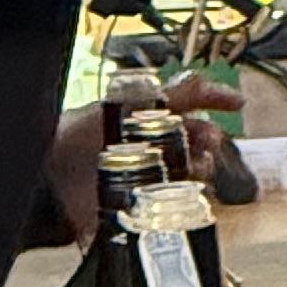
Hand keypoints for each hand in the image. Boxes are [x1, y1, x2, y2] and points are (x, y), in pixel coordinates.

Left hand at [43, 77, 223, 239]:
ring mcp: (150, 176)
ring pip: (193, 174)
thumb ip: (161, 93)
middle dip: (209, 141)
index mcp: (150, 118)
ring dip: (200, 171)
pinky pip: (176, 207)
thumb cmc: (75, 135)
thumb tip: (200, 79)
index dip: (217, 100)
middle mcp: (155, 146)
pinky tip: (182, 197)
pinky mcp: (144, 205)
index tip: (238, 102)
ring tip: (195, 170)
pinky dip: (185, 204)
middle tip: (207, 143)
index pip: (193, 103)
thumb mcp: (122, 106)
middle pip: (199, 142)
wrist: (48, 176)